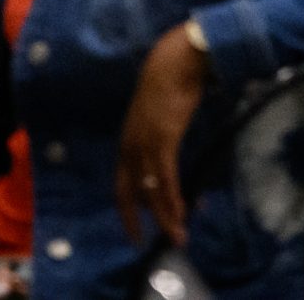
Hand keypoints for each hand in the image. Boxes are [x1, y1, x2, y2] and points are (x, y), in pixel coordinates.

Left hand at [116, 22, 207, 245]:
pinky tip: (181, 213)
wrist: (175, 61)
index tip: (134, 226)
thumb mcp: (158, 114)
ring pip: (151, 191)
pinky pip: (165, 179)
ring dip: (164, 216)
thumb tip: (166, 149)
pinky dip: (172, 199)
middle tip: (143, 242)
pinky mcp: (163, 141)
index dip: (127, 207)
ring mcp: (146, 144)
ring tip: (176, 236)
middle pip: (129, 192)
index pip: (122, 182)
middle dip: (135, 220)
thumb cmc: (170, 83)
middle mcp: (131, 145)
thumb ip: (158, 133)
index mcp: (128, 140)